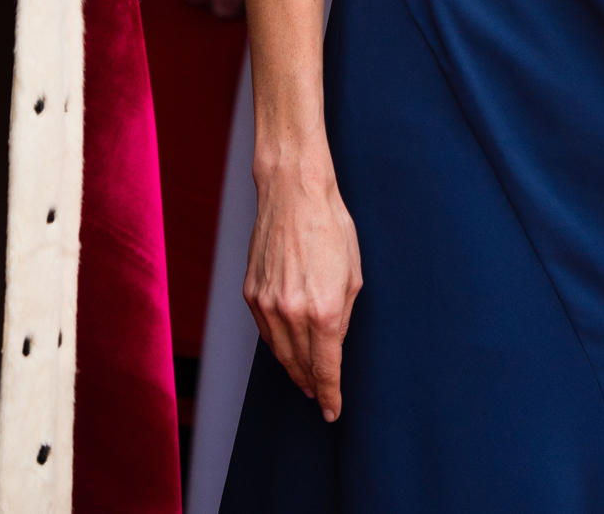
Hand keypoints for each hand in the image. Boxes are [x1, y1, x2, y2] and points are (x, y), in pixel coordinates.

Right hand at [244, 149, 361, 420]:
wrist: (294, 193)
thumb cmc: (330, 226)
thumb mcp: (352, 274)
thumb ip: (343, 316)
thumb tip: (332, 343)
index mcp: (323, 310)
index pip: (326, 369)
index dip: (330, 394)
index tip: (332, 410)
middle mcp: (292, 313)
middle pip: (300, 366)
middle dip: (312, 384)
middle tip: (320, 395)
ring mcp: (266, 304)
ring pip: (279, 352)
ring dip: (293, 368)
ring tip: (304, 376)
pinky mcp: (250, 293)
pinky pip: (265, 331)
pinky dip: (277, 342)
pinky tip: (286, 345)